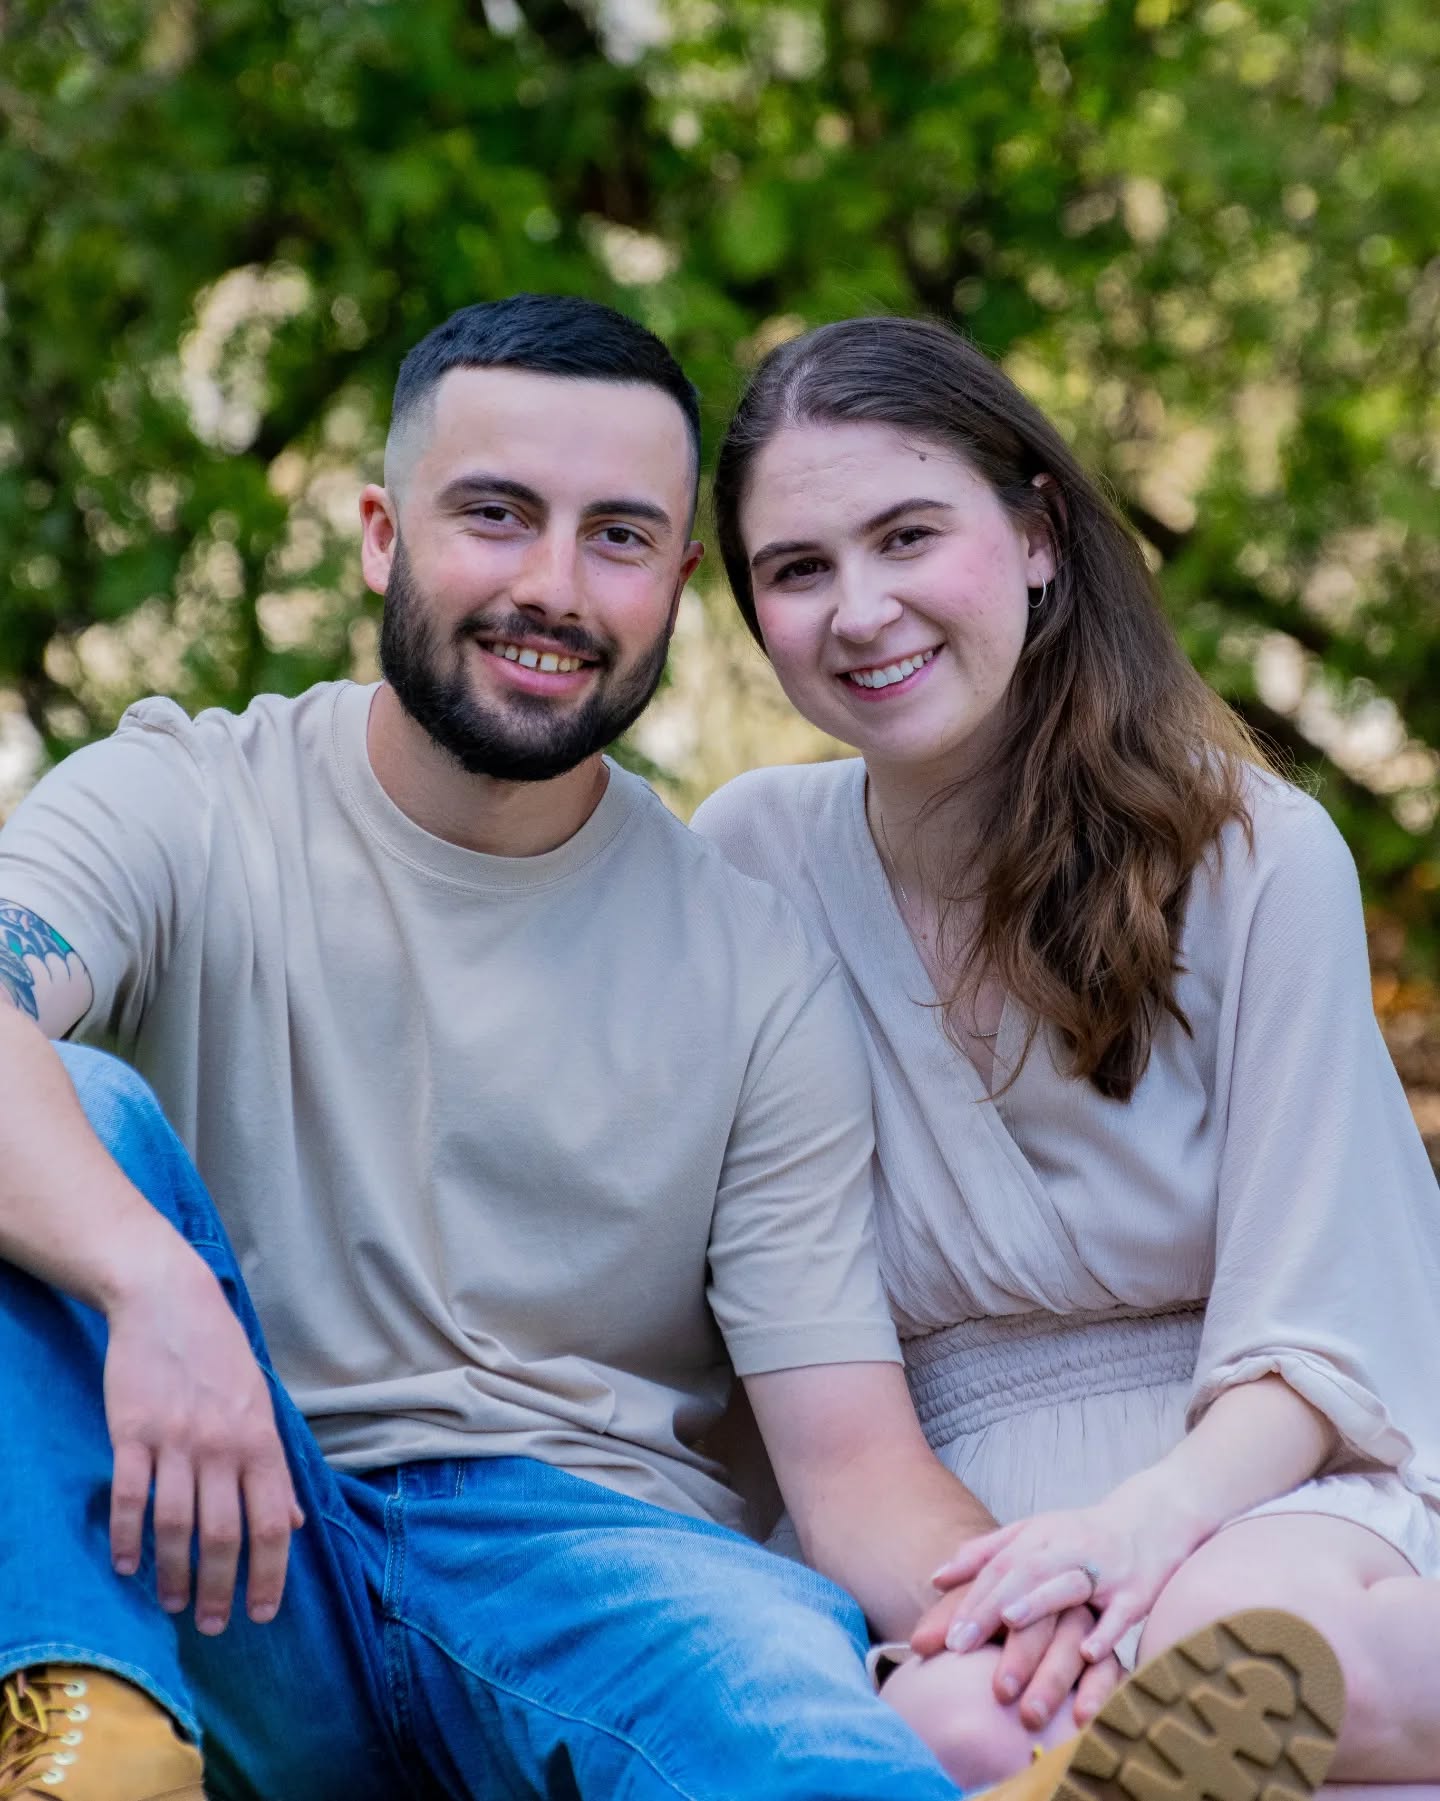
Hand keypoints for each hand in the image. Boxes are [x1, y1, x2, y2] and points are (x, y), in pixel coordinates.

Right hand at [103, 1249, 302, 1635]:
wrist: (169, 1301)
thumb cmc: (220, 1355)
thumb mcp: (261, 1404)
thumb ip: (276, 1467)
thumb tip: (295, 1522)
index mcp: (260, 1441)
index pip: (271, 1524)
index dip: (269, 1576)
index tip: (262, 1613)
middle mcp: (223, 1447)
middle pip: (225, 1535)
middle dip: (222, 1589)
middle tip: (216, 1625)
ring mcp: (176, 1441)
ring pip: (177, 1526)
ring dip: (175, 1574)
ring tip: (174, 1604)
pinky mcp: (133, 1433)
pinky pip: (131, 1498)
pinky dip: (128, 1539)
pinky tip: (127, 1565)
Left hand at [929, 1491, 1202, 1666]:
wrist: (1154, 1518)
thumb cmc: (1082, 1535)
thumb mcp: (1032, 1534)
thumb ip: (985, 1554)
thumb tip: (937, 1578)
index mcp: (1039, 1536)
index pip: (997, 1568)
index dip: (970, 1600)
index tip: (944, 1638)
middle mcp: (1067, 1548)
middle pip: (1023, 1573)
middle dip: (990, 1608)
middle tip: (960, 1646)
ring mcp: (1103, 1569)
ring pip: (1067, 1584)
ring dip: (1039, 1602)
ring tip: (1010, 1624)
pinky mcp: (1137, 1590)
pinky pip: (1120, 1613)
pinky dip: (1105, 1632)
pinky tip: (1087, 1653)